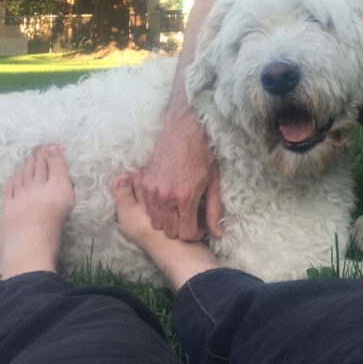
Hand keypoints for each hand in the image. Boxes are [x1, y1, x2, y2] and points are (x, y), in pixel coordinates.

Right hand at [141, 104, 222, 240]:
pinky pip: (147, 208)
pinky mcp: (145, 183)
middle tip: (190, 220)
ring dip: (167, 221)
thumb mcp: (213, 181)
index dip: (194, 234)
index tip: (199, 227)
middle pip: (169, 231)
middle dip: (181, 229)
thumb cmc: (203, 153)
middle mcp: (166, 196)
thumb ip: (214, 210)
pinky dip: (157, 210)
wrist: (184, 129)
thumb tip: (217, 234)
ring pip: (155, 222)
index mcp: (186, 197)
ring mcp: (152, 190)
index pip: (185, 233)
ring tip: (179, 211)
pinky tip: (168, 201)